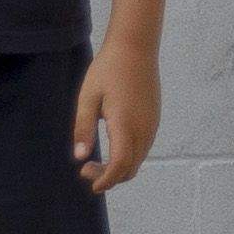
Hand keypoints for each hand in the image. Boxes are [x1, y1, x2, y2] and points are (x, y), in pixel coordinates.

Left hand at [75, 41, 159, 193]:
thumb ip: (83, 127)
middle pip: (130, 167)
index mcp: (125, 125)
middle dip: (109, 176)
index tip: (91, 185)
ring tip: (95, 160)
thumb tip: (79, 156)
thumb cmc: (107, 70)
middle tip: (85, 168)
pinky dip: (128, 157)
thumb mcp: (87, 97)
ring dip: (119, 167)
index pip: (120, 165)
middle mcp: (143, 129)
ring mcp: (152, 125)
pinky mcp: (154, 119)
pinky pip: (143, 147)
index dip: (106, 180)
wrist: (136, 48)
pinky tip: (112, 146)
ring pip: (138, 159)